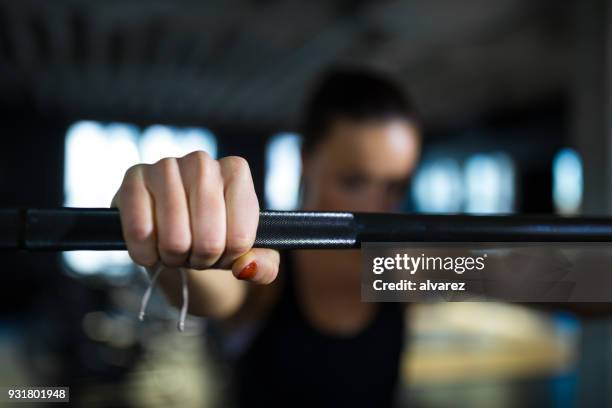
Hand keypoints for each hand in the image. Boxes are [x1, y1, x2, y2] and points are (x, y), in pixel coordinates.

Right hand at [111, 151, 279, 283]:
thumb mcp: (248, 254)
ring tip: (176, 250)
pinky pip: (140, 231)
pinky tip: (150, 249)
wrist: (175, 229)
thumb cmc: (216, 237)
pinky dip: (145, 253)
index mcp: (236, 172)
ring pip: (175, 239)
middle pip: (209, 240)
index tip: (224, 251)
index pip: (240, 237)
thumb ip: (265, 267)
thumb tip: (247, 267)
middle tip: (197, 254)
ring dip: (174, 258)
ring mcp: (165, 166)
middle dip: (202, 259)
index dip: (230, 257)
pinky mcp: (133, 179)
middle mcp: (202, 162)